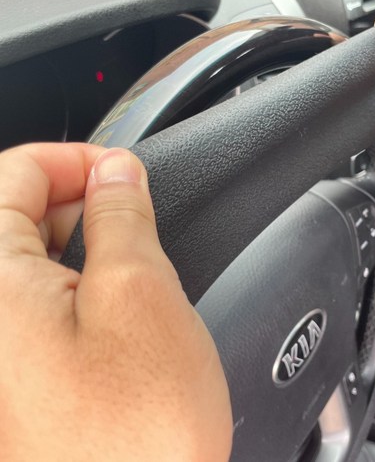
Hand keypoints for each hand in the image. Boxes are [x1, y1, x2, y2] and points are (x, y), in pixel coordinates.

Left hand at [0, 143, 231, 461]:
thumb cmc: (136, 433)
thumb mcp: (142, 293)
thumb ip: (123, 215)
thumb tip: (117, 171)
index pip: (14, 173)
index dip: (76, 159)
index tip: (121, 170)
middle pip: (12, 213)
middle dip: (78, 200)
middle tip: (132, 213)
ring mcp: (1, 347)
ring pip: (24, 257)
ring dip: (75, 241)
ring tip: (125, 261)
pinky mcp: (14, 373)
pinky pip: (31, 300)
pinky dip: (68, 281)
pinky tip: (103, 299)